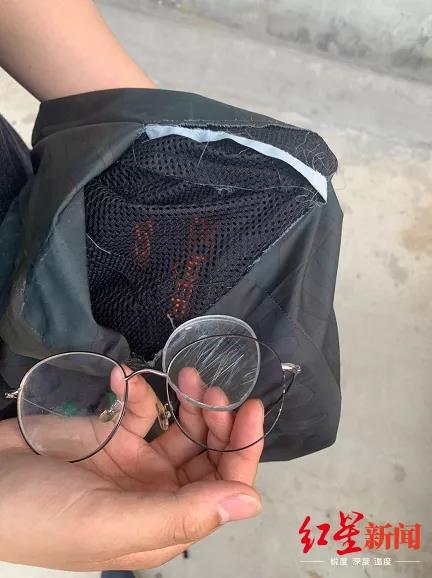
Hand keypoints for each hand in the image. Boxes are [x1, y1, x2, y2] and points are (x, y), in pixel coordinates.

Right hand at [0, 370, 263, 570]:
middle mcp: (156, 494)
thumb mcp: (110, 522)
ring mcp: (135, 464)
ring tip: (187, 376)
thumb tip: (251, 504)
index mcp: (164, 524)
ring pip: (182, 430)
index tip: (247, 411)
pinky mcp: (113, 437)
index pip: (223, 490)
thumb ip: (182, 514)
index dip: (242, 453)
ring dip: (190, 403)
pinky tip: (129, 380)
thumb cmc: (42, 514)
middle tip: (211, 389)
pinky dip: (143, 392)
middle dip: (217, 422)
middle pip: (208, 456)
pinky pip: (143, 411)